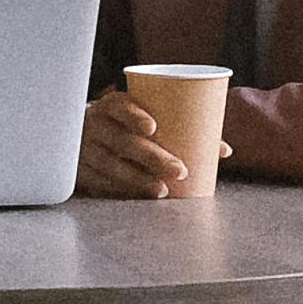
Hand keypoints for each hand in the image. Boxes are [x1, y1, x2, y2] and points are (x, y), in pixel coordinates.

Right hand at [73, 94, 190, 199]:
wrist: (79, 137)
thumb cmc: (123, 127)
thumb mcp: (140, 117)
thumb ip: (180, 129)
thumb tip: (223, 151)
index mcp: (111, 106)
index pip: (119, 106)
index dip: (134, 115)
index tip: (152, 127)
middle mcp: (95, 125)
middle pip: (122, 141)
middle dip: (152, 157)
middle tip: (179, 170)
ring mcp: (84, 150)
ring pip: (111, 166)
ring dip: (138, 180)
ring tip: (163, 189)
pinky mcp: (80, 172)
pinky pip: (100, 184)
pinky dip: (121, 191)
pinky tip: (139, 197)